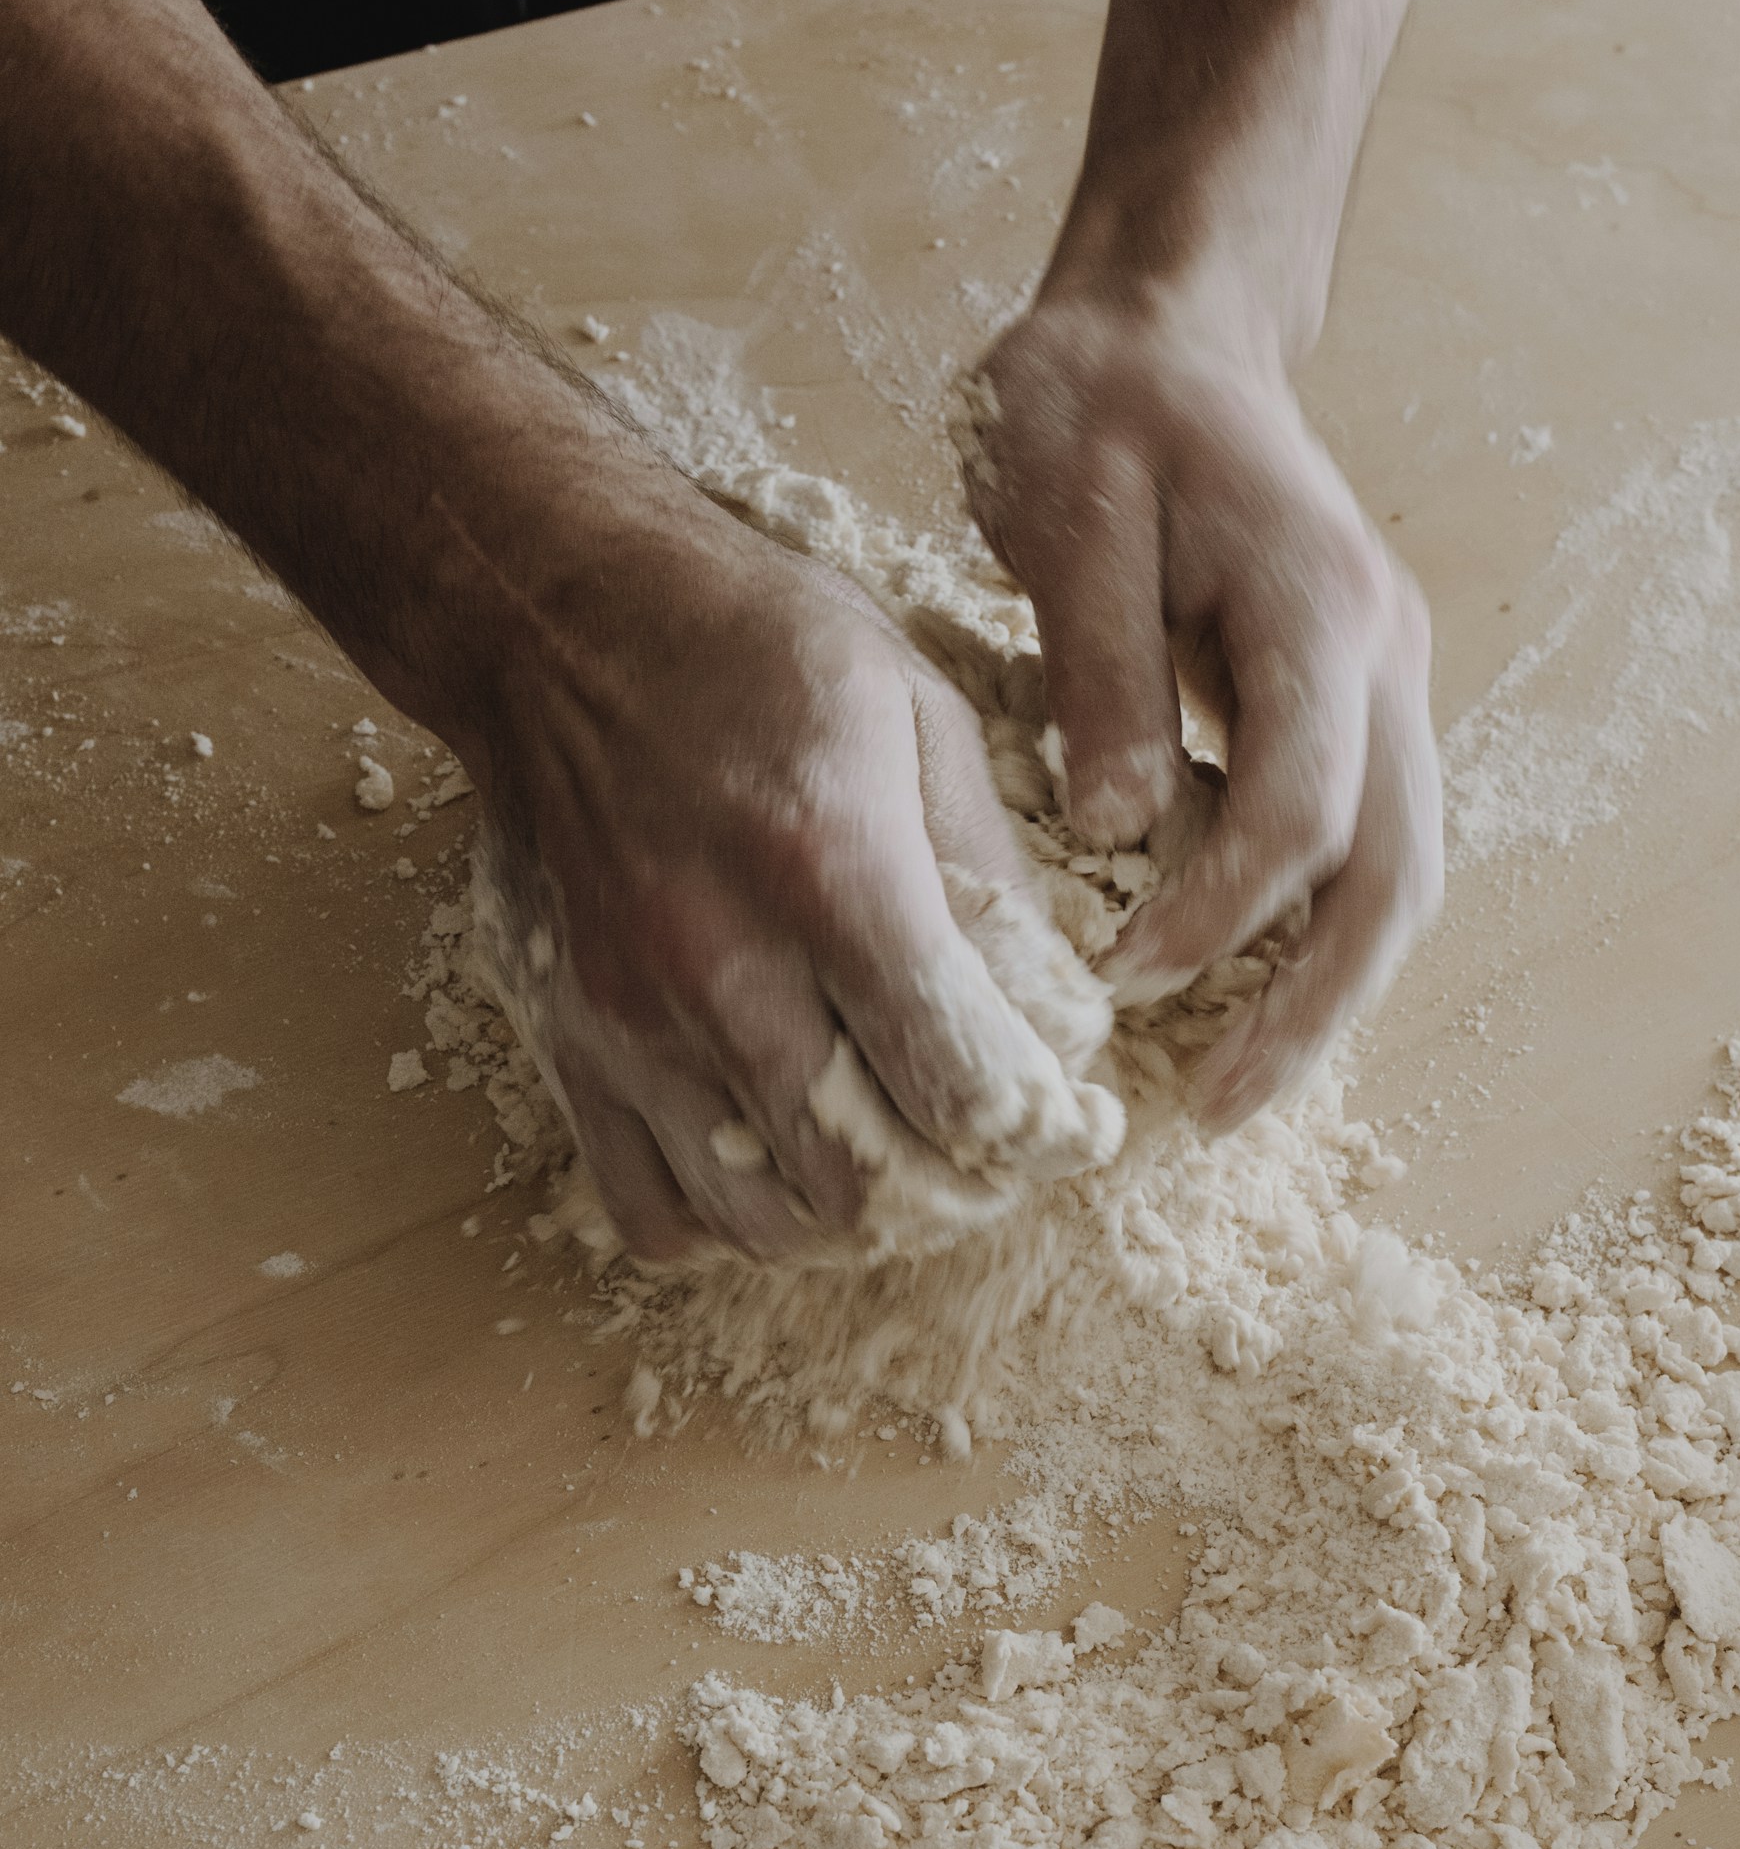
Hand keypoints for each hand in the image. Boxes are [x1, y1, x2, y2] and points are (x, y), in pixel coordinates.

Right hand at [461, 450, 1118, 1264]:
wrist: (556, 625)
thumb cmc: (751, 650)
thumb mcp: (917, 711)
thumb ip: (993, 873)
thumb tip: (1060, 1018)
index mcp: (830, 872)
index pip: (962, 1086)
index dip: (1042, 1136)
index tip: (1074, 1128)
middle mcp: (721, 968)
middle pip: (869, 1181)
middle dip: (959, 1194)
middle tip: (993, 1156)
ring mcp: (631, 1025)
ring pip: (767, 1220)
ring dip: (855, 1221)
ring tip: (896, 1166)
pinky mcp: (571, 1051)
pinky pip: (655, 1216)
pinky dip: (732, 1223)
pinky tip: (777, 1162)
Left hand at [960, 292, 1442, 1130]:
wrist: (1167, 325)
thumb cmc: (1101, 400)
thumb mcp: (1066, 508)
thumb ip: (1097, 667)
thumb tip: (1122, 830)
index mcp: (1318, 604)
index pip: (1299, 807)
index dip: (1217, 915)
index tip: (1116, 976)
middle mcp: (1385, 652)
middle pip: (1396, 875)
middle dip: (1314, 1010)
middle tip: (1215, 1113)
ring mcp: (1387, 682)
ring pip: (1401, 876)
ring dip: (1329, 996)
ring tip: (1233, 1091)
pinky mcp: (1355, 706)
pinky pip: (1364, 848)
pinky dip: (1315, 941)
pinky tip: (1242, 1005)